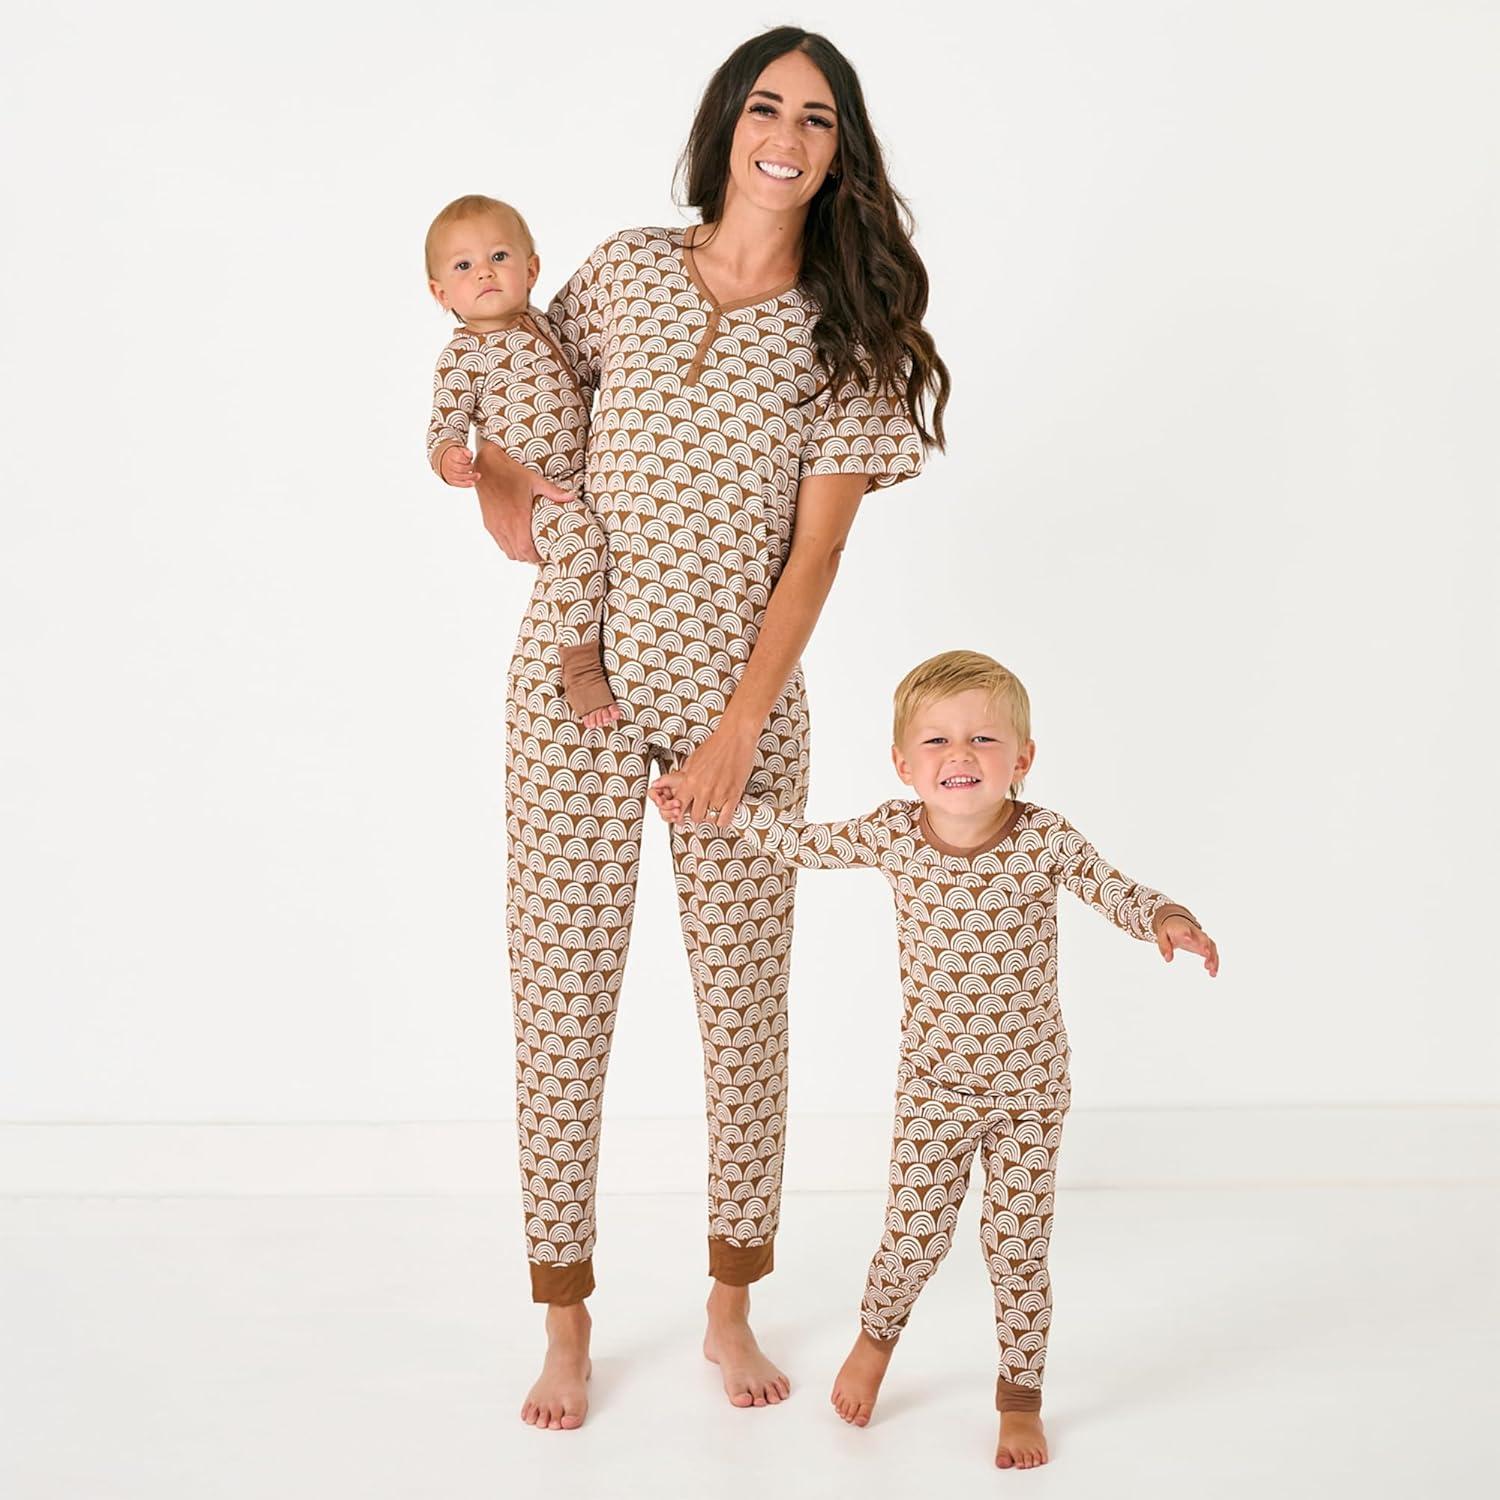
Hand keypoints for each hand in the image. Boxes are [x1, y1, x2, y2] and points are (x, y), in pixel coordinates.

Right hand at [439, 446, 476, 486]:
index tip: (469, 460)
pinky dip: (466, 484)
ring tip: (478, 475)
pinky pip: (458, 484)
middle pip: (460, 468)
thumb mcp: (462, 451)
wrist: (447, 462)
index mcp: (450, 456)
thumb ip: (466, 452)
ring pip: (459, 477)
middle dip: (469, 468)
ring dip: (470, 477)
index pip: (459, 458)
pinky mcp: (451, 480)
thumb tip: (470, 455)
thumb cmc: (458, 456)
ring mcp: (449, 473)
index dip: (466, 460)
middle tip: (473, 466)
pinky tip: (473, 483)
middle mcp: (448, 465)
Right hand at [472, 441, 570, 562]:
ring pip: (508, 552)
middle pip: (518, 555)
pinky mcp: (488, 524)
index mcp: (518, 518)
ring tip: (530, 547)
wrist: (487, 467)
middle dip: (530, 558)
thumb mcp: (535, 481)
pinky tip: (517, 538)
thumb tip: (572, 496)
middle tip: (541, 552)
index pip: (526, 550)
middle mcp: (505, 526)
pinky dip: (509, 546)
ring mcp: (495, 527)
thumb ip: (554, 492)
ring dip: (519, 553)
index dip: (536, 557)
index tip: (546, 554)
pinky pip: (499, 543)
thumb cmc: (512, 473)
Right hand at [648, 774, 684, 822]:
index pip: (652, 793)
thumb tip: (654, 784)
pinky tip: (679, 818)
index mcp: (660, 789)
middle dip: (668, 805)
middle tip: (677, 803)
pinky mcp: (675, 813)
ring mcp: (669, 806)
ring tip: (678, 810)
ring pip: (664, 814)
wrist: (696, 786)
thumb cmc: (686, 780)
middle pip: (659, 806)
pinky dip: (675, 819)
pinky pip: (671, 819)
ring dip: (671, 813)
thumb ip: (663, 780)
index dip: (655, 798)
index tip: (660, 801)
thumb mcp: (675, 777)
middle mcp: (663, 798)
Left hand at [653, 720, 758, 832]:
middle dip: (697, 814)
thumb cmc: (716, 744)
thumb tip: (671, 782)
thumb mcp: (693, 759)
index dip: (680, 812)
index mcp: (690, 780)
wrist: (735, 737)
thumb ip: (684, 775)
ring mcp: (719, 794)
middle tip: (700, 810)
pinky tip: (722, 813)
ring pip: (709, 819)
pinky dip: (722, 819)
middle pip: (695, 816)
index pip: (679, 806)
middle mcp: (703, 789)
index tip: (682, 814)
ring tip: (712, 809)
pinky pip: (725, 818)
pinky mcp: (734, 795)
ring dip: (710, 816)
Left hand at [1156, 915, 1218, 975]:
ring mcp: (1202, 938)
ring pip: (1211, 945)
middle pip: (1202, 937)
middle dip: (1205, 944)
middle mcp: (1194, 932)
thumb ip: (1164, 947)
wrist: (1178, 922)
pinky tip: (1213, 973)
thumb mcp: (1162, 937)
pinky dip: (1215, 962)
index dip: (1186, 934)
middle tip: (1206, 953)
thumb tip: (1168, 959)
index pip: (1184, 930)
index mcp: (1181, 929)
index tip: (1188, 939)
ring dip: (1212, 956)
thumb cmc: (1170, 931)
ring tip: (1210, 968)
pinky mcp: (1206, 945)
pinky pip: (1213, 952)